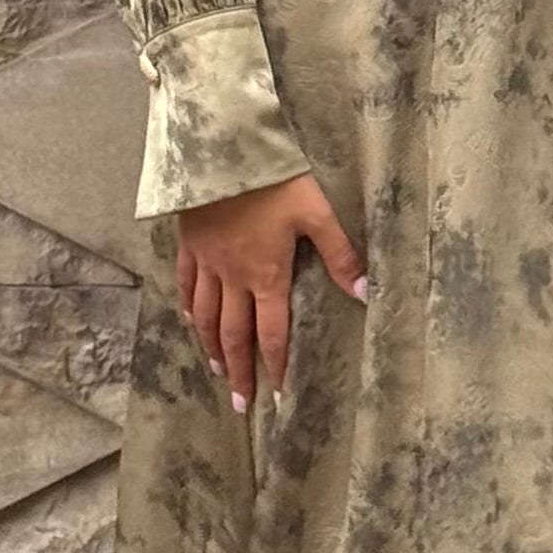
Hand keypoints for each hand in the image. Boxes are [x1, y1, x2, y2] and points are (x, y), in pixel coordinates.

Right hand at [176, 171, 366, 411]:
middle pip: (235, 335)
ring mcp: (208, 261)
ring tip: (216, 371)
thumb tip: (365, 294)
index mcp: (267, 275)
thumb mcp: (317, 213)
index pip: (272, 333)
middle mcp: (234, 277)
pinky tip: (191, 320)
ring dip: (212, 347)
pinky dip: (189, 307)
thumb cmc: (274, 180)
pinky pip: (187, 283)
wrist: (222, 148)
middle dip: (239, 371)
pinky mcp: (190, 243)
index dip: (275, 365)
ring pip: (207, 316)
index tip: (277, 395)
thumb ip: (340, 255)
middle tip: (240, 404)